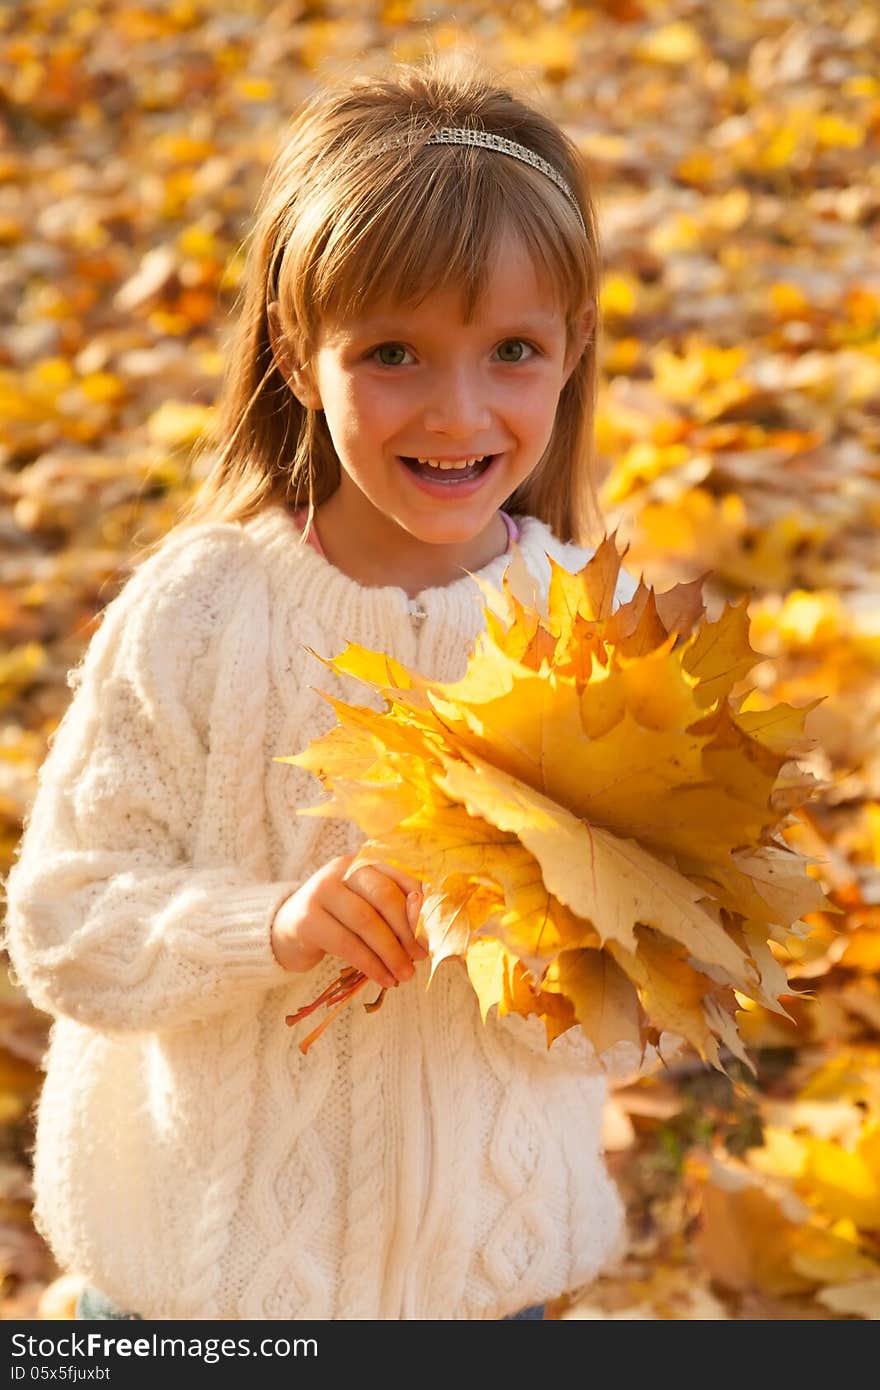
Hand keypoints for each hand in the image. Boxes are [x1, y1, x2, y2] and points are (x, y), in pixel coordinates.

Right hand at [270, 852, 426, 987]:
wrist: (287, 930)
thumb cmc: (340, 920)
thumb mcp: (368, 907)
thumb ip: (395, 912)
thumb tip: (429, 936)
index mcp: (365, 861)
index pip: (402, 876)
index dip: (421, 907)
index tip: (432, 935)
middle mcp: (343, 869)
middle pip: (384, 896)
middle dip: (407, 931)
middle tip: (419, 957)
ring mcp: (321, 890)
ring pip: (366, 921)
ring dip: (391, 953)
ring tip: (404, 975)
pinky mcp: (307, 919)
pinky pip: (347, 944)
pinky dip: (370, 964)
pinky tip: (383, 979)